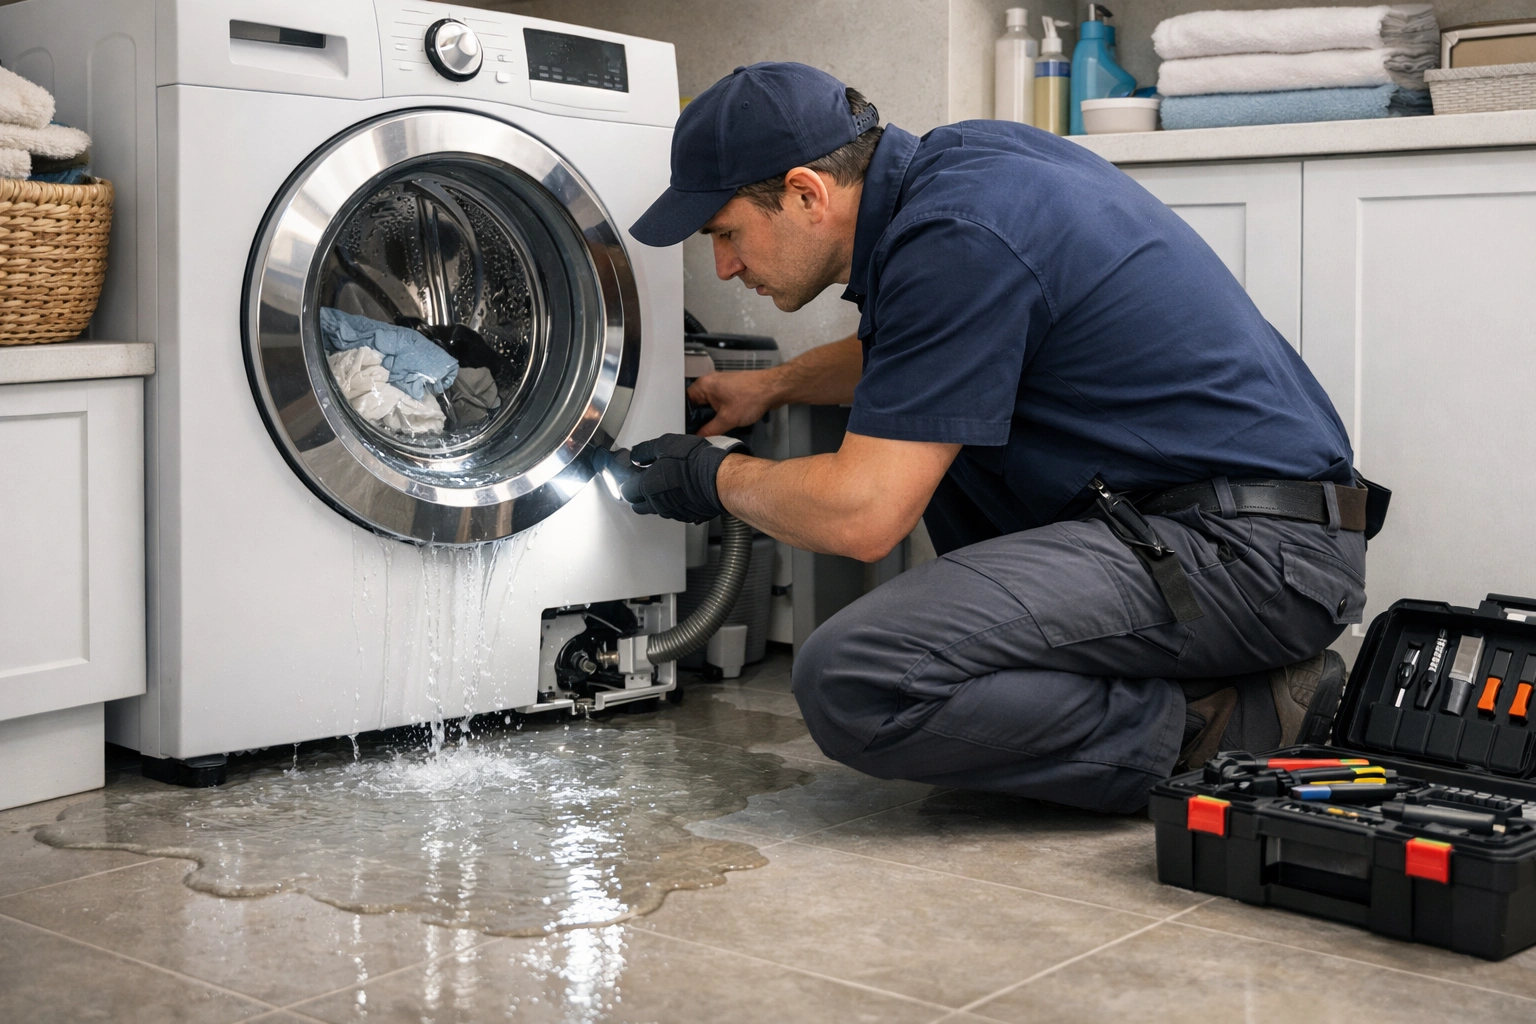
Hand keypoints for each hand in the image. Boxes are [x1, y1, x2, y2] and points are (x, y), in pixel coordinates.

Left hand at [620, 434, 747, 522]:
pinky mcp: (690, 515)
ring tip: (669, 484)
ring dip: (658, 499)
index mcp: (647, 487)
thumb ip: (646, 451)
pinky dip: (676, 503)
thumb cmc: (694, 462)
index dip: (628, 481)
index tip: (632, 474)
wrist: (720, 478)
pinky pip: (677, 511)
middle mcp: (658, 504)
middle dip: (639, 495)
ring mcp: (674, 512)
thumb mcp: (665, 445)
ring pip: (658, 509)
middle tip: (646, 481)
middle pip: (639, 506)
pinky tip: (684, 491)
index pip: (626, 491)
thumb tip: (637, 455)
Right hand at [686, 370, 776, 436]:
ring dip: (712, 416)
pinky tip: (724, 422)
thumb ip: (710, 431)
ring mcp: (721, 385)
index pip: (686, 402)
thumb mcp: (727, 420)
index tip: (688, 430)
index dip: (686, 417)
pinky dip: (721, 412)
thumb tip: (699, 437)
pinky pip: (719, 403)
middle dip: (700, 418)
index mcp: (704, 385)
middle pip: (697, 404)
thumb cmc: (751, 397)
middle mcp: (710, 382)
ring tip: (713, 428)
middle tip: (700, 433)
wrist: (773, 388)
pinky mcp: (731, 389)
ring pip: (709, 405)